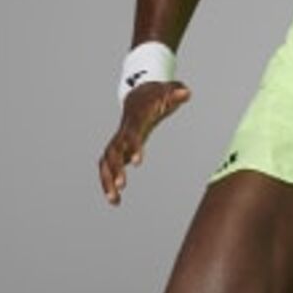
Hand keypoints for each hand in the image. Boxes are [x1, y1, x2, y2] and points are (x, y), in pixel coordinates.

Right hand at [99, 81, 190, 204]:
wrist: (138, 96)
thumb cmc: (156, 96)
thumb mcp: (168, 92)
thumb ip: (176, 92)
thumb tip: (186, 93)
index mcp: (135, 121)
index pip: (132, 135)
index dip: (134, 147)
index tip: (138, 163)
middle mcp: (122, 133)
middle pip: (113, 151)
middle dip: (115, 168)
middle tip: (122, 186)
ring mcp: (118, 142)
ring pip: (106, 163)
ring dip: (107, 181)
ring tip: (115, 201)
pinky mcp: (117, 152)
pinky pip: (107, 169)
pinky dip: (108, 184)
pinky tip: (116, 201)